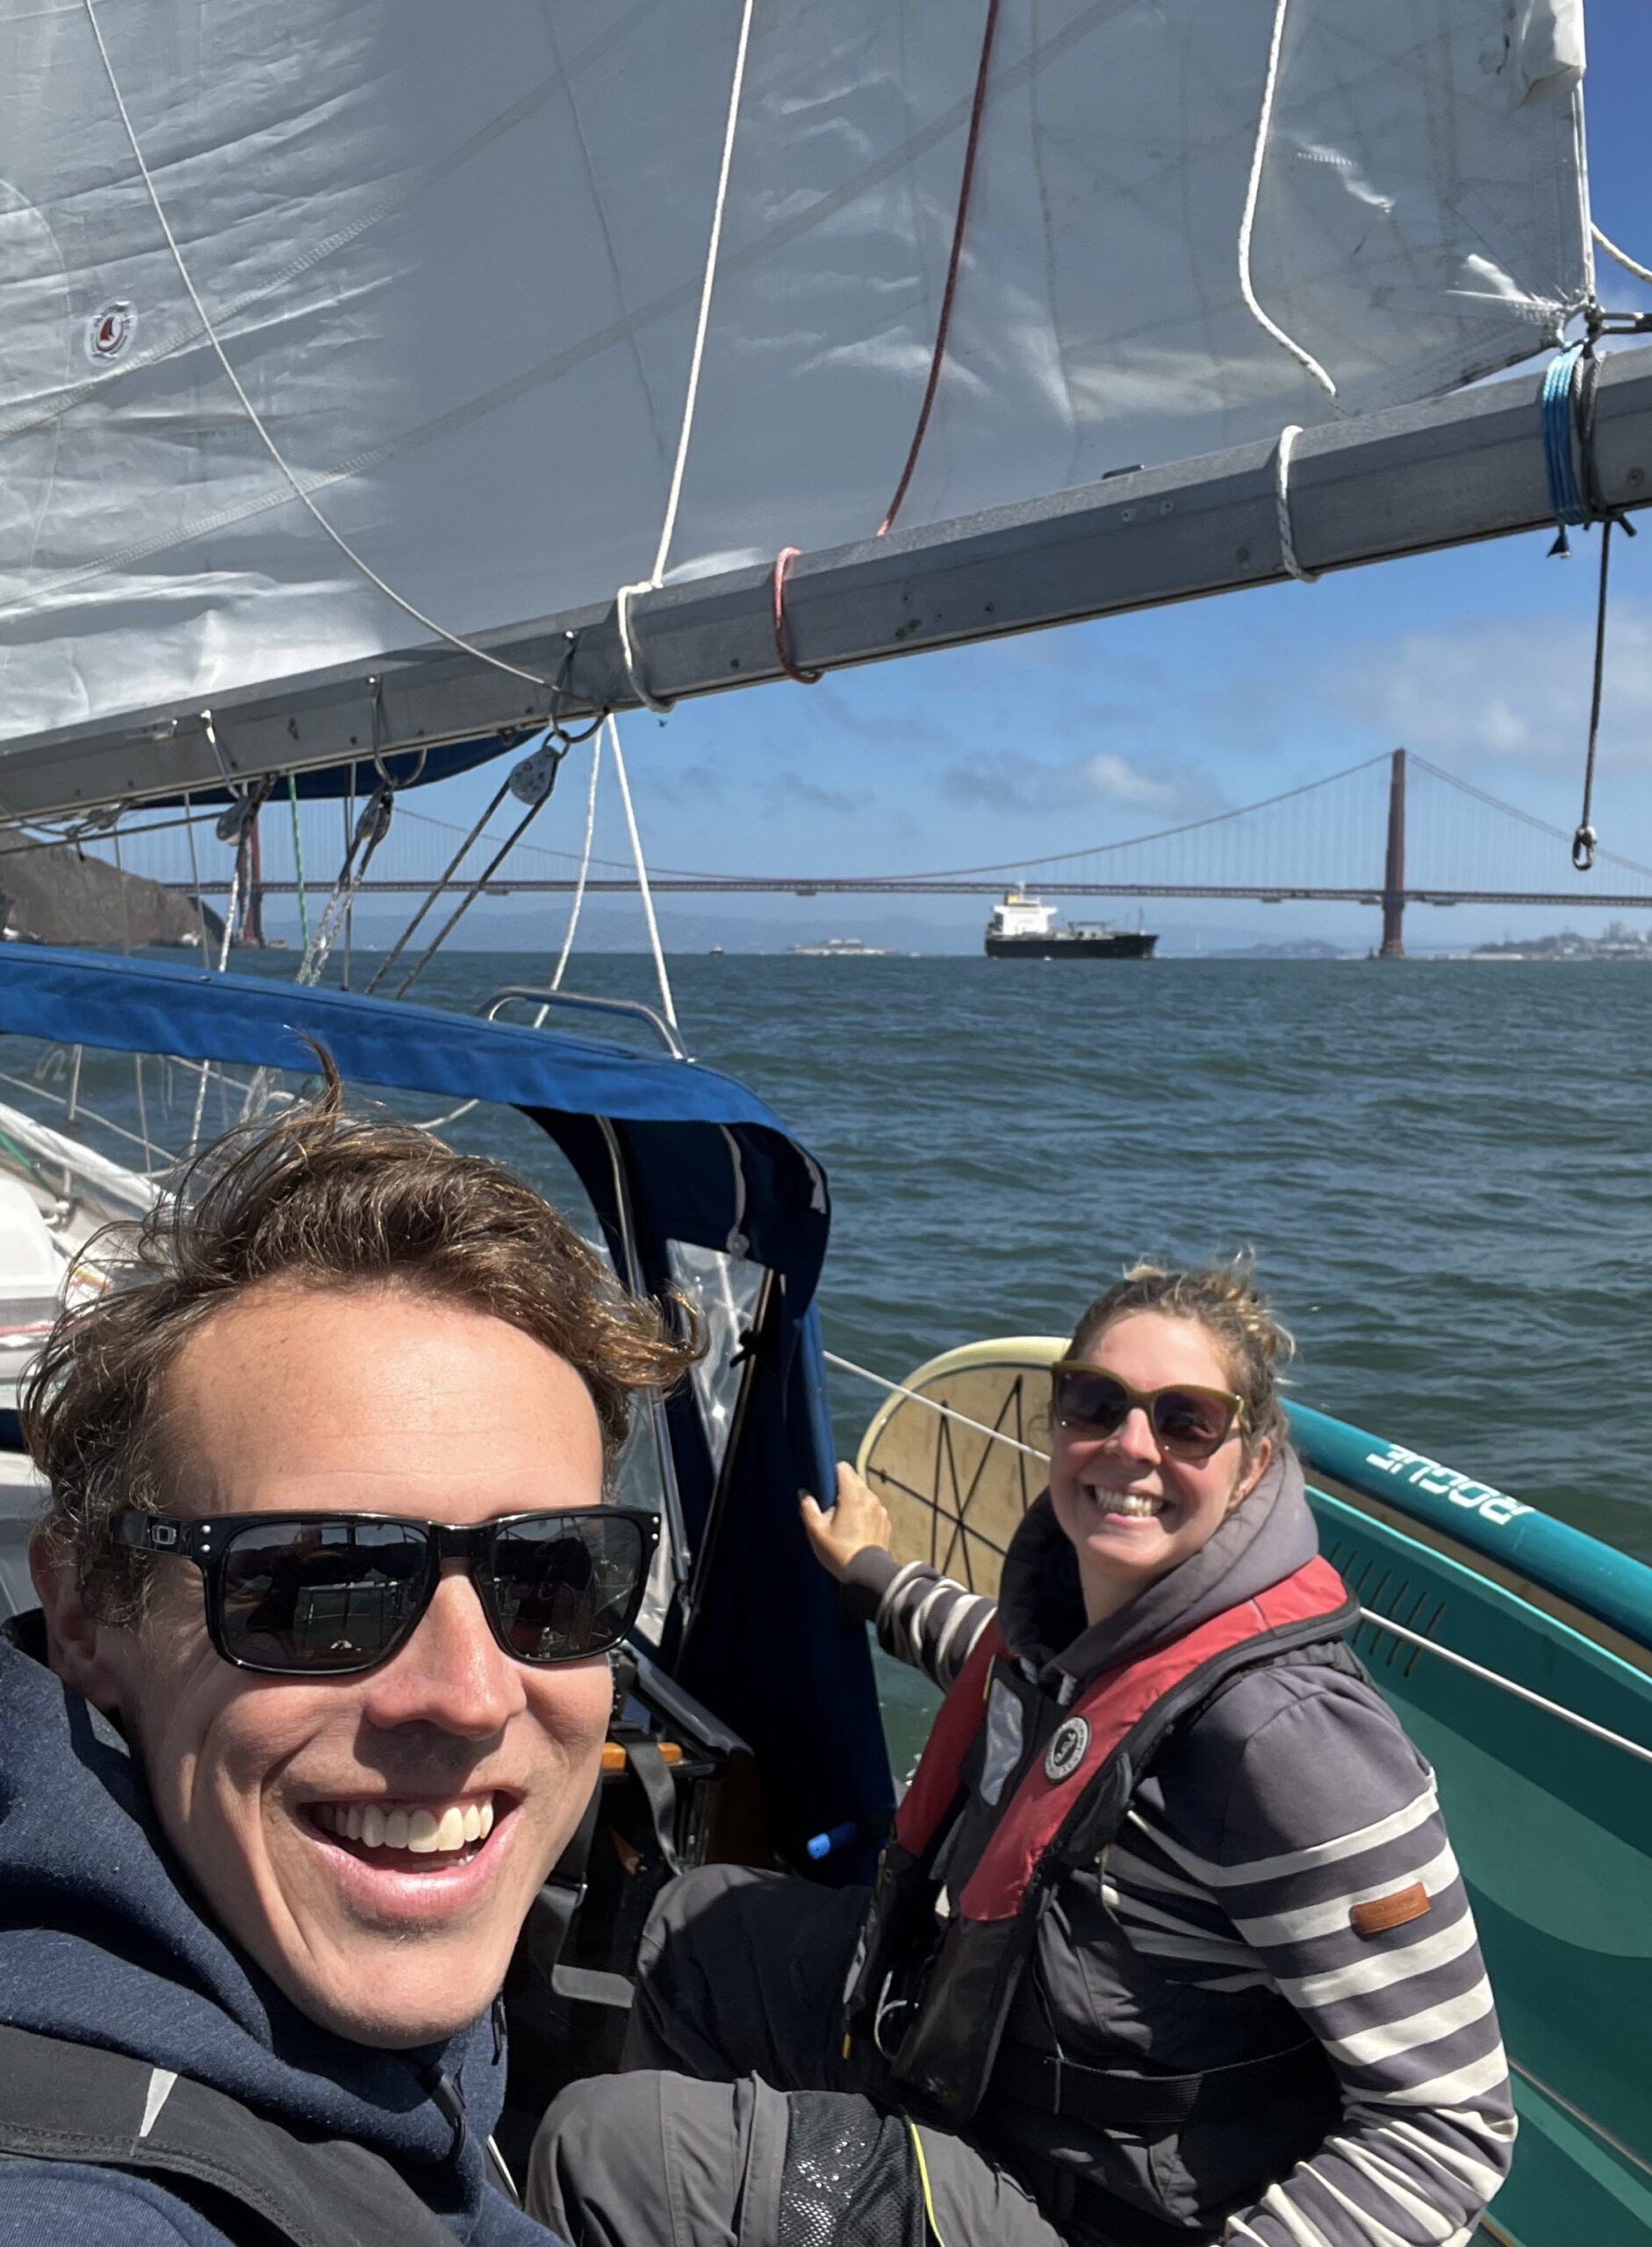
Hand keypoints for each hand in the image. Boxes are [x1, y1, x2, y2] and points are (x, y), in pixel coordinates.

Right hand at [799, 1463, 892, 1581]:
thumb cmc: (839, 1551)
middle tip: (831, 1507)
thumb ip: (808, 1509)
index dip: (832, 1473)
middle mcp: (870, 1497)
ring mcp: (881, 1510)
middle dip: (843, 1488)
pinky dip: (865, 1513)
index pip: (844, 1468)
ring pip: (865, 1494)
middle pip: (855, 1480)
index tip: (825, 1487)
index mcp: (853, 1495)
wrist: (867, 1574)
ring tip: (844, 1520)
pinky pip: (873, 1509)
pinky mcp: (886, 1522)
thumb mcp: (816, 1532)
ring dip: (854, 1501)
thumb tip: (804, 1494)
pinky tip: (857, 1529)